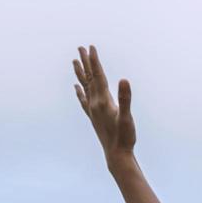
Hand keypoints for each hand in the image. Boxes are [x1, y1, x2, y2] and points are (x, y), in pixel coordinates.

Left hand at [73, 44, 136, 164]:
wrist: (116, 155)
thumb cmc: (124, 137)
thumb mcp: (127, 117)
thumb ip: (125, 98)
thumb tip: (124, 80)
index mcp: (102, 101)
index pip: (98, 76)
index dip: (94, 61)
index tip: (91, 47)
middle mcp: (94, 103)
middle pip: (89, 78)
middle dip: (85, 62)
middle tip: (81, 47)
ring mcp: (92, 110)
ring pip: (84, 86)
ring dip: (81, 73)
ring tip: (75, 61)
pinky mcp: (93, 116)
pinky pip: (83, 100)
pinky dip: (79, 91)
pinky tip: (76, 87)